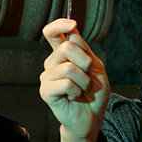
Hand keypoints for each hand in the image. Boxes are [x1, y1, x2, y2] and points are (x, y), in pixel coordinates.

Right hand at [39, 19, 109, 141]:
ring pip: (69, 67)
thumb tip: (72, 31)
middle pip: (67, 47)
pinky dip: (77, 91)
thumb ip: (84, 49)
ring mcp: (46, 77)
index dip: (59, 24)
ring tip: (82, 89)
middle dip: (85, 62)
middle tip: (88, 76)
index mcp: (62, 54)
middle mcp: (51, 63)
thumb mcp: (95, 66)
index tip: (73, 24)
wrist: (92, 117)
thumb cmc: (94, 93)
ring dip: (84, 80)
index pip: (52, 33)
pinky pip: (65, 83)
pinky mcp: (45, 91)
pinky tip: (74, 96)